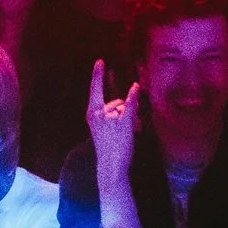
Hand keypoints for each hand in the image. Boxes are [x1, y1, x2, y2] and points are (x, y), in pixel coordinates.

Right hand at [86, 59, 143, 175]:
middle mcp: (98, 113)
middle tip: (120, 132)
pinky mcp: (123, 122)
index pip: (94, 90)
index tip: (100, 61)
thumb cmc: (108, 148)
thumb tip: (125, 98)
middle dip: (123, 111)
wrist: (111, 166)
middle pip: (116, 101)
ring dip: (131, 117)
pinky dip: (133, 96)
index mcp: (91, 113)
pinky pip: (129, 106)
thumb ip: (109, 112)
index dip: (98, 75)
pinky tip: (136, 86)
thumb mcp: (102, 128)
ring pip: (125, 106)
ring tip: (126, 135)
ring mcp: (110, 117)